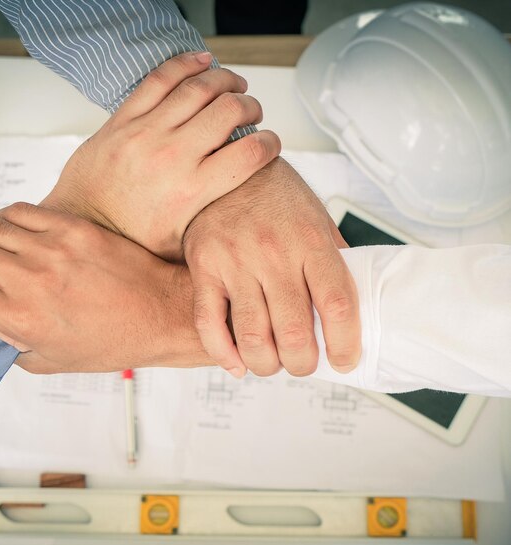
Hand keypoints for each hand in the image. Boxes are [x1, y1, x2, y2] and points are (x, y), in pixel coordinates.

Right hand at [0, 204, 207, 373]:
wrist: (161, 314)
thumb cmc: (112, 342)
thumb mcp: (52, 360)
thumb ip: (8, 341)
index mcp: (19, 317)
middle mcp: (29, 277)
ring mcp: (52, 247)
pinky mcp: (73, 227)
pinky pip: (21, 212)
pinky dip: (8, 222)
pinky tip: (19, 237)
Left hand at [43, 51, 279, 259]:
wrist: (84, 223)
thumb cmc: (133, 238)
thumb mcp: (180, 246)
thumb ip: (214, 236)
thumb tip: (245, 240)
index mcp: (192, 191)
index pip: (250, 154)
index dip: (271, 143)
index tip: (271, 143)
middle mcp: (172, 157)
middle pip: (229, 111)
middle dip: (251, 106)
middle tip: (252, 112)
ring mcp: (146, 133)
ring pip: (198, 88)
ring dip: (226, 80)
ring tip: (235, 86)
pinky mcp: (124, 119)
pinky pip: (160, 78)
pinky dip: (187, 64)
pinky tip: (203, 62)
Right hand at [184, 157, 360, 377]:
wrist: (229, 168)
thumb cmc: (277, 196)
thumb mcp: (318, 219)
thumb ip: (334, 261)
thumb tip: (352, 307)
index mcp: (311, 242)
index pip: (337, 305)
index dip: (345, 344)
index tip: (345, 361)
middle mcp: (274, 254)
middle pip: (294, 332)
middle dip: (302, 363)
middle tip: (303, 363)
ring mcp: (236, 262)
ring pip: (252, 336)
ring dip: (266, 365)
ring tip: (272, 363)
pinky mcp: (205, 268)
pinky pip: (208, 323)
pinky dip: (224, 354)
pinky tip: (237, 364)